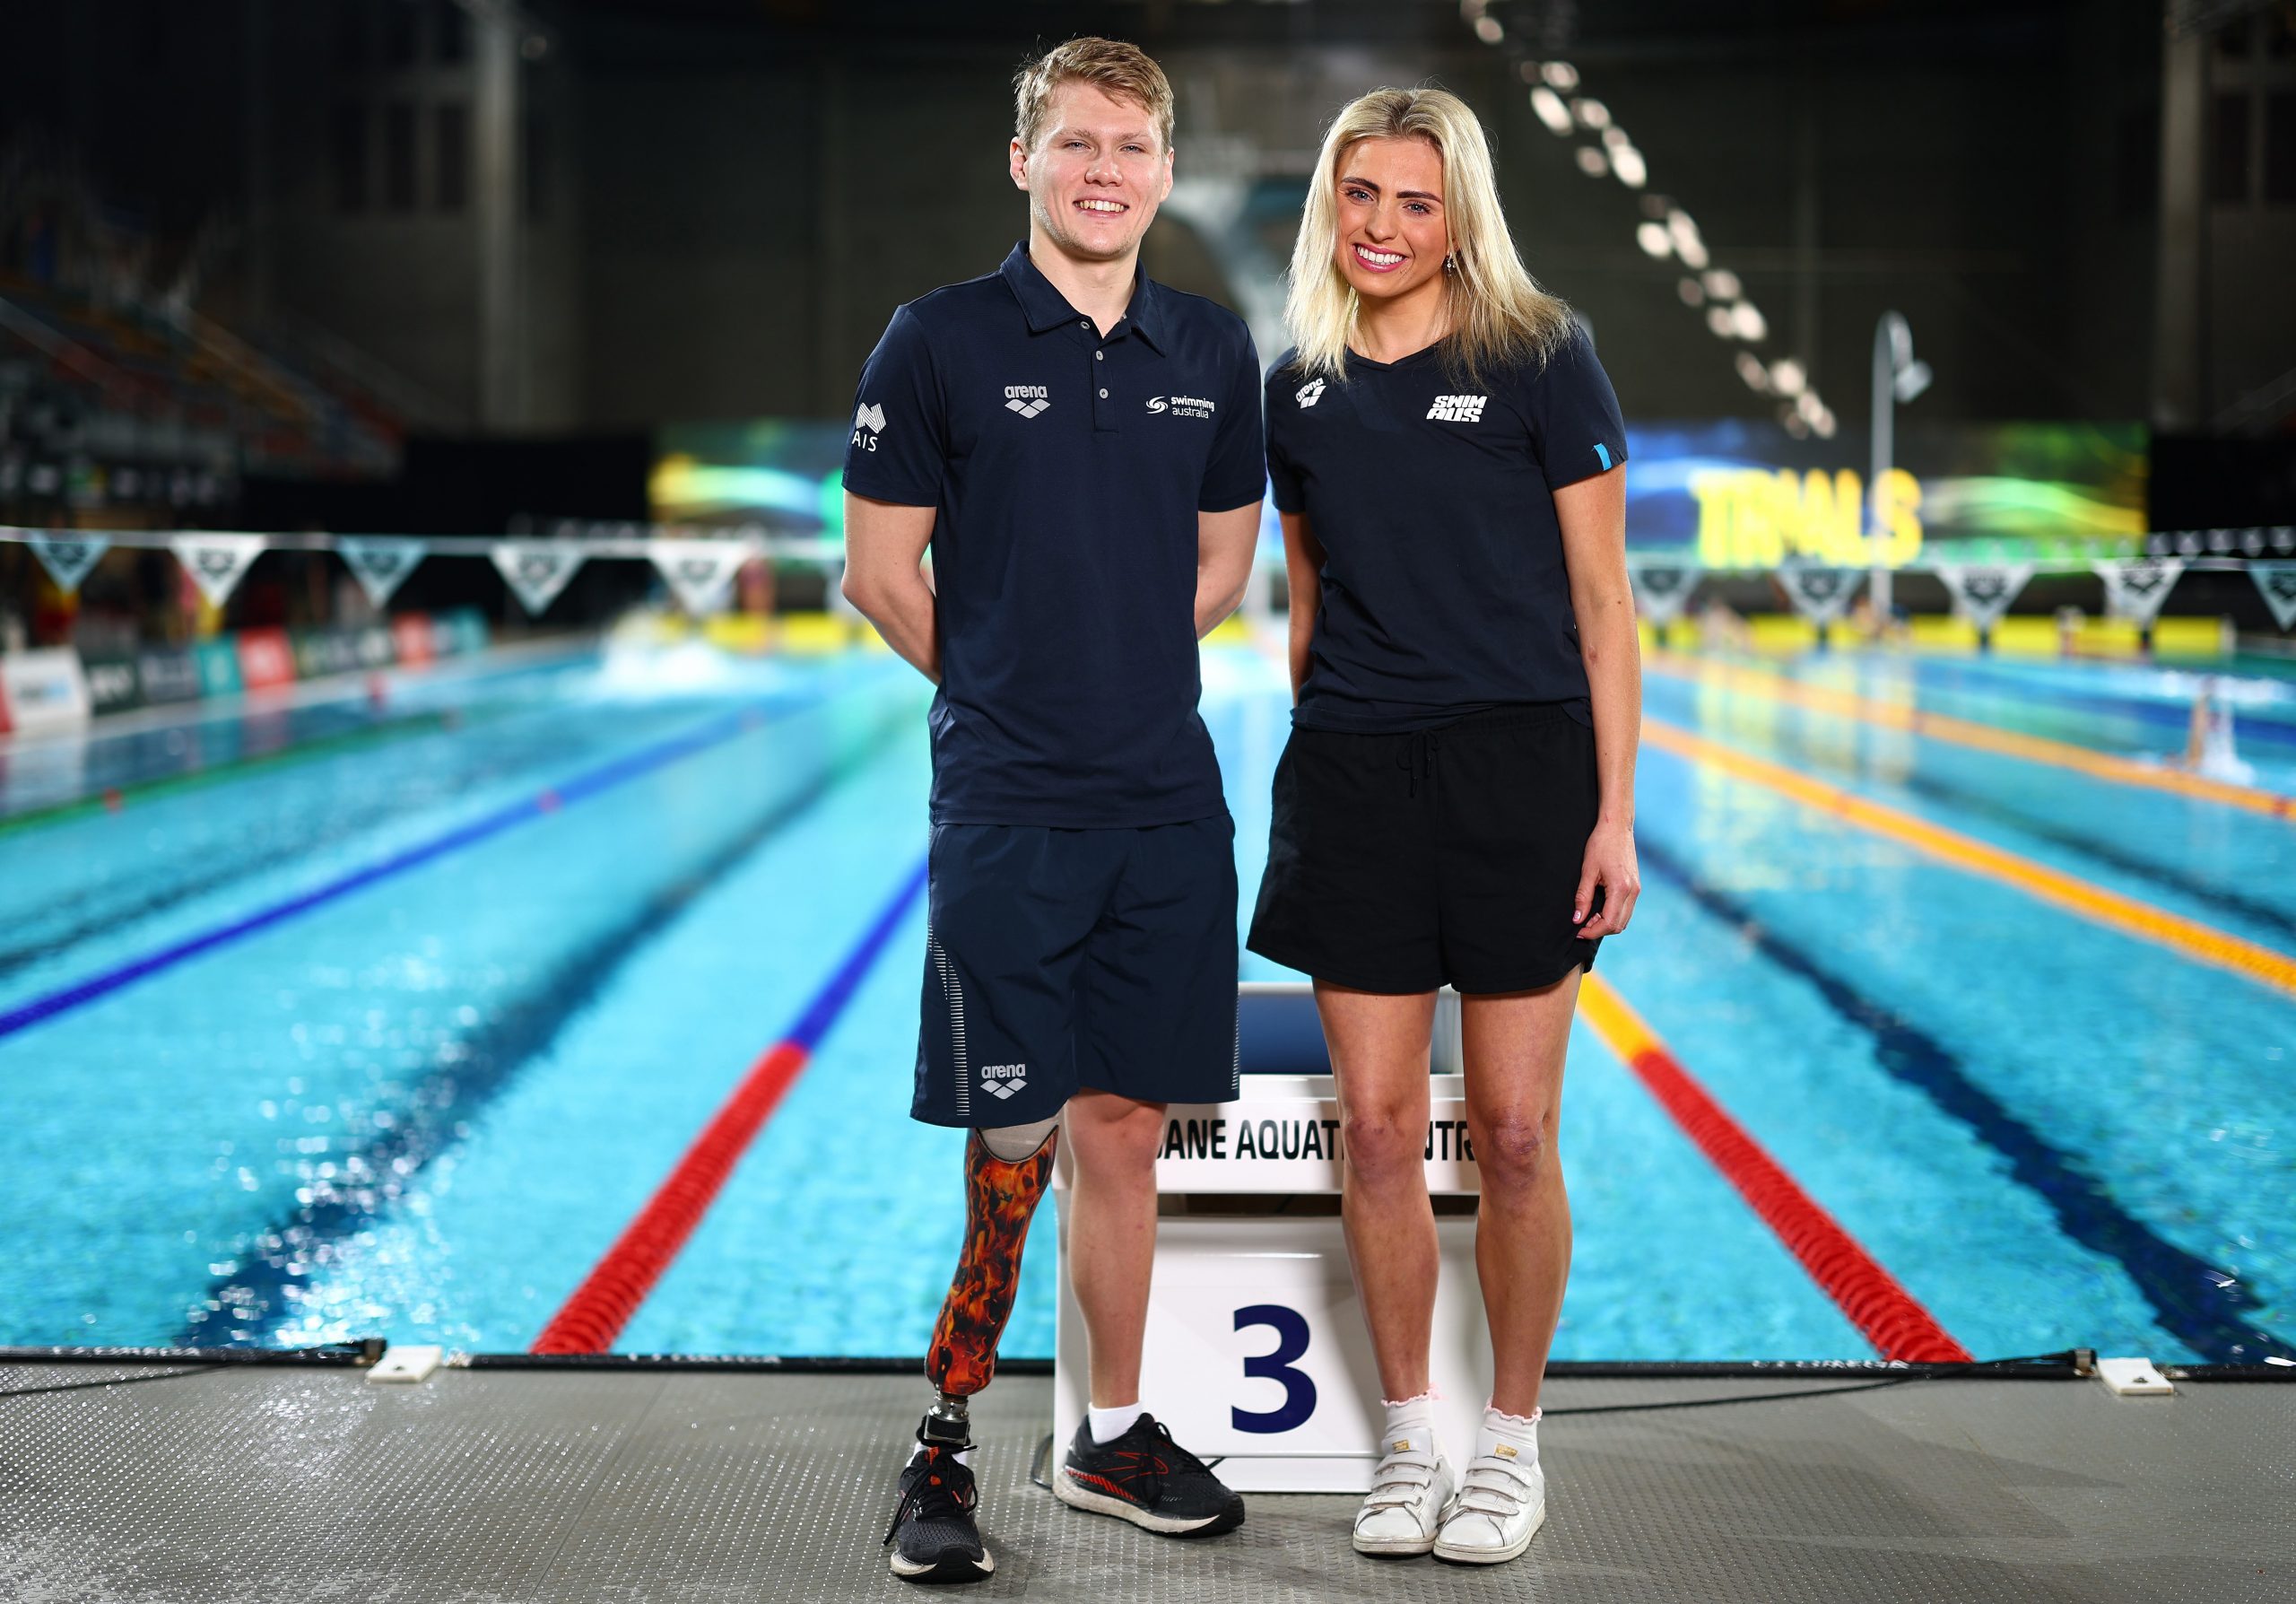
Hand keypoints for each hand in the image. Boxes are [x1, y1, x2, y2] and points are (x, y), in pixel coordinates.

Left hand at [1573, 820, 1639, 938]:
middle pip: (1619, 925)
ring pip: (1624, 919)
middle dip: (1599, 930)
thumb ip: (1583, 897)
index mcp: (1621, 888)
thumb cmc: (1601, 844)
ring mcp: (1637, 889)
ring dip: (1607, 923)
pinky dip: (1614, 915)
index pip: (1609, 922)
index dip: (1593, 931)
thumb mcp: (1587, 871)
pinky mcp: (1636, 886)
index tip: (1578, 930)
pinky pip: (1627, 909)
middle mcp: (1633, 892)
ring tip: (1589, 917)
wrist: (1617, 827)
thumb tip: (1577, 919)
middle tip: (1581, 924)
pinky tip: (1600, 909)